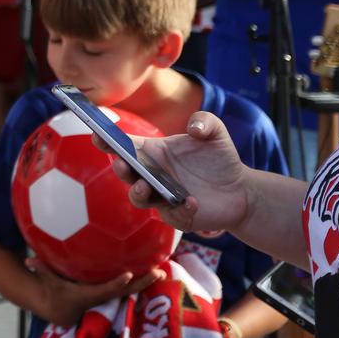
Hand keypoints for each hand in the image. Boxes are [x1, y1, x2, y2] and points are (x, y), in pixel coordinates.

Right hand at [28, 256, 161, 326]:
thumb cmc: (53, 292)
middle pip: (125, 292)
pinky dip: (138, 281)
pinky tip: (149, 271)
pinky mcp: (109, 295)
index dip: (117, 283)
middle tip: (158, 273)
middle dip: (142, 283)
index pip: (105, 289)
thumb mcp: (47, 281)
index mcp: (88, 295)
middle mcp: (101, 298)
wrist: (59, 311)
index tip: (129, 274)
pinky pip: (126, 289)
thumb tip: (27, 260)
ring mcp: (107, 298)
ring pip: (129, 291)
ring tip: (160, 271)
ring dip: (145, 282)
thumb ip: (40, 269)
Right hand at [108, 112, 250, 235]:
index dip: (106, 140)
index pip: (123, 146)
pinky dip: (180, 209)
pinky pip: (172, 215)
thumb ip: (205, 121)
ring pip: (139, 198)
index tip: (97, 134)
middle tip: (122, 164)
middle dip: (119, 168)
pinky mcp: (178, 216)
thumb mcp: (215, 132)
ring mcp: (162, 197)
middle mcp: (152, 175)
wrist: (241, 190)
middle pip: (126, 173)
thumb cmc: (220, 158)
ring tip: (147, 187)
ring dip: (138, 193)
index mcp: (153, 152)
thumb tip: (193, 128)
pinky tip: (192, 202)